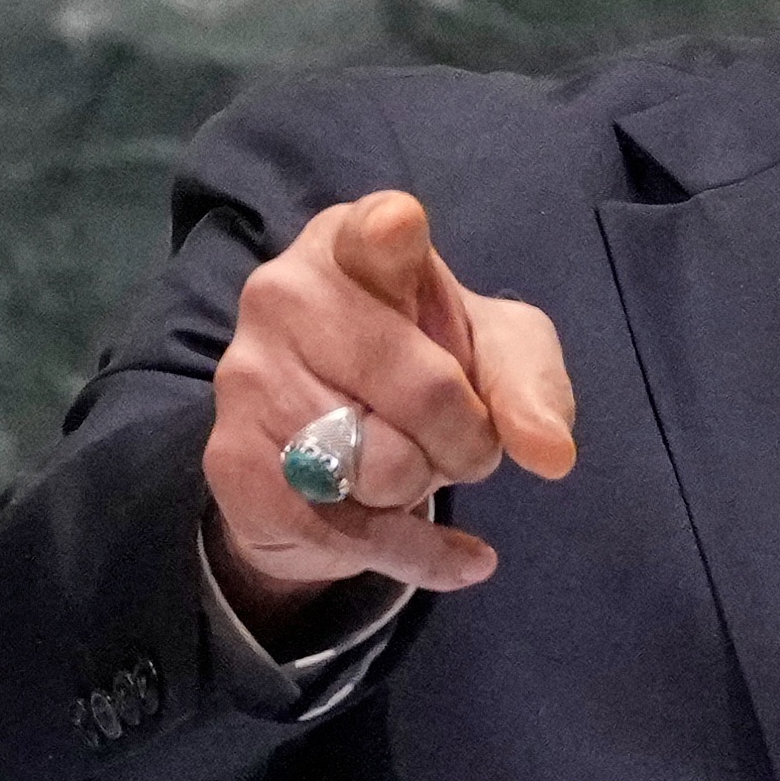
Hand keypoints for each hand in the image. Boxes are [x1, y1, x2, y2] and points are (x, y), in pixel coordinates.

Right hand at [202, 188, 580, 618]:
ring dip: (422, 487)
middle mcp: (284, 294)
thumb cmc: (426, 369)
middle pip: (425, 391)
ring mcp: (248, 376)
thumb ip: (529, 384)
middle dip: (467, 437)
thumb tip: (548, 451)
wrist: (338, 456)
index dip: (392, 233)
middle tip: (458, 436)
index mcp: (353, 244)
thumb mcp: (499, 356)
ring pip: (382, 466)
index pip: (376, 234)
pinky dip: (414, 554)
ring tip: (407, 463)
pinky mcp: (231, 460)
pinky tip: (440, 551)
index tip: (399, 225)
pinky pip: (348, 531)